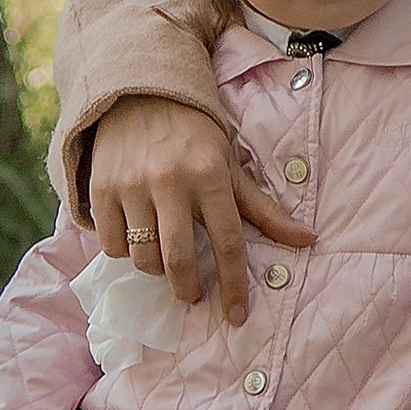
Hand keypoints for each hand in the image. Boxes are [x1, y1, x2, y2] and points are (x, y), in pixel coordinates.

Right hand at [89, 94, 313, 325]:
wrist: (139, 93)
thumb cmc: (194, 135)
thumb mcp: (231, 166)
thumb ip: (264, 209)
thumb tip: (309, 239)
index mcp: (209, 174)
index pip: (227, 242)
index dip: (234, 285)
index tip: (235, 316)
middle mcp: (169, 180)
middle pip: (178, 258)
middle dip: (188, 288)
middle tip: (192, 294)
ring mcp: (131, 185)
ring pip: (143, 256)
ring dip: (156, 270)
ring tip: (164, 259)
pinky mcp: (101, 188)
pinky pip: (112, 244)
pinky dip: (125, 252)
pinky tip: (136, 238)